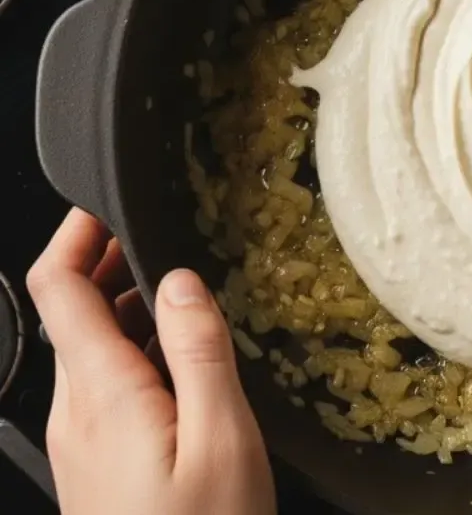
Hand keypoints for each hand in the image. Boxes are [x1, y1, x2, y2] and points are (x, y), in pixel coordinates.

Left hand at [27, 209, 275, 514]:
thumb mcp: (221, 438)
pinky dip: (135, 354)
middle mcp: (76, 410)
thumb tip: (179, 283)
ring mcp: (80, 438)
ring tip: (184, 297)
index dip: (76, 235)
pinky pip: (104, 387)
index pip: (57, 288)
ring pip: (89, 351)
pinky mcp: (95, 461)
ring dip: (126, 311)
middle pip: (71, 313)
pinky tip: (183, 363)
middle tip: (165, 241)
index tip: (107, 203)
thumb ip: (198, 352)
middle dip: (110, 266)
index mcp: (102, 392)